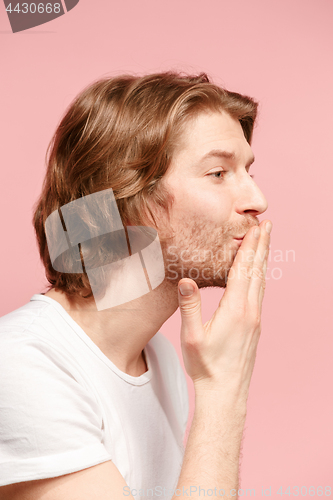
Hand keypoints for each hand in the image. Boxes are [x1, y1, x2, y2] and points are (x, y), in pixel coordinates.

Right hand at [177, 219, 271, 398]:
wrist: (226, 393)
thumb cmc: (206, 367)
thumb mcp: (192, 336)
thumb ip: (189, 306)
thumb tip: (186, 280)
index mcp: (235, 310)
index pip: (243, 270)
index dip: (250, 247)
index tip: (256, 228)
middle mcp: (250, 311)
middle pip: (257, 271)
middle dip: (262, 246)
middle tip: (267, 226)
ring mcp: (255, 319)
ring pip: (261, 282)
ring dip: (263, 260)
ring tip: (265, 244)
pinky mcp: (255, 326)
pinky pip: (260, 294)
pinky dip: (260, 277)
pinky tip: (257, 275)